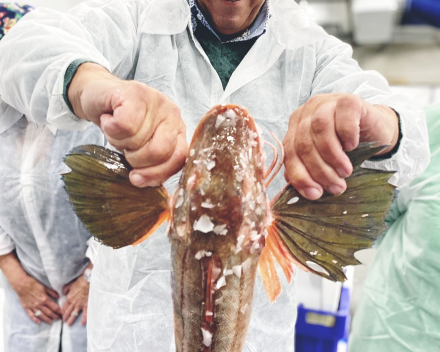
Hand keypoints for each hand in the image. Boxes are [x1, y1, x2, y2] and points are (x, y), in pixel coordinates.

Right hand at [14, 275, 61, 324]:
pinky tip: (39, 322)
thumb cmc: (34, 284)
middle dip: (54, 316)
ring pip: (41, 315)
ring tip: (51, 322)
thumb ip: (52, 292)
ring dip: (46, 319)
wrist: (22, 284)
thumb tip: (59, 296)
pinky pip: (31, 315)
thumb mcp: (45, 287)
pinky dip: (35, 319)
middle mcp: (39, 304)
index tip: (62, 313)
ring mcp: (32, 307)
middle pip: (48, 312)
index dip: (59, 311)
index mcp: (45, 299)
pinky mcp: (26, 308)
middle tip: (59, 319)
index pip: (54, 307)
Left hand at [61, 276, 89, 325]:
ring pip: (74, 314)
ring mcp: (80, 305)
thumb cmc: (79, 282)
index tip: (61, 314)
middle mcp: (73, 303)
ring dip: (71, 320)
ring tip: (69, 324)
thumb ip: (65, 289)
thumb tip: (63, 293)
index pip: (64, 307)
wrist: (88, 281)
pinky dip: (84, 319)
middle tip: (64, 321)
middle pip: (67, 312)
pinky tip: (82, 324)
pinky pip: (85, 313)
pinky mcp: (86, 305)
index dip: (62, 311)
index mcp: (69, 298)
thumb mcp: (70, 285)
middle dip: (65, 317)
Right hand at [68, 63, 187, 186]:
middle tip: (125, 148)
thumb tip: (146, 183)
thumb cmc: (121, 123)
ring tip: (116, 131)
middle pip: (159, 152)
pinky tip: (109, 120)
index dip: (156, 174)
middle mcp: (172, 114)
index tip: (137, 178)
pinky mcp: (134, 93)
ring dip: (119, 142)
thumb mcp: (140, 147)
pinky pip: (124, 125)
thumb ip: (152, 164)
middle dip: (135, 159)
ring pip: (138, 140)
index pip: (178, 159)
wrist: (98, 94)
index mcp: (177, 130)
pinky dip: (110, 129)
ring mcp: (155, 101)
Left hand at [284, 94, 398, 199]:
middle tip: (335, 187)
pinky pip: (344, 119)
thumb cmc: (346, 146)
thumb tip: (305, 189)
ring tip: (345, 172)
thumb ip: (309, 169)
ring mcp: (327, 103)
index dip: (299, 175)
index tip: (314, 194)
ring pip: (320, 129)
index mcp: (296, 125)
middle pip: (303, 142)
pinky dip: (347, 136)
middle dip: (319, 170)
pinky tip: (352, 147)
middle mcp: (307, 111)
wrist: (376, 129)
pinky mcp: (349, 100)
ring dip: (332, 157)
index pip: (289, 151)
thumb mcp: (324, 159)